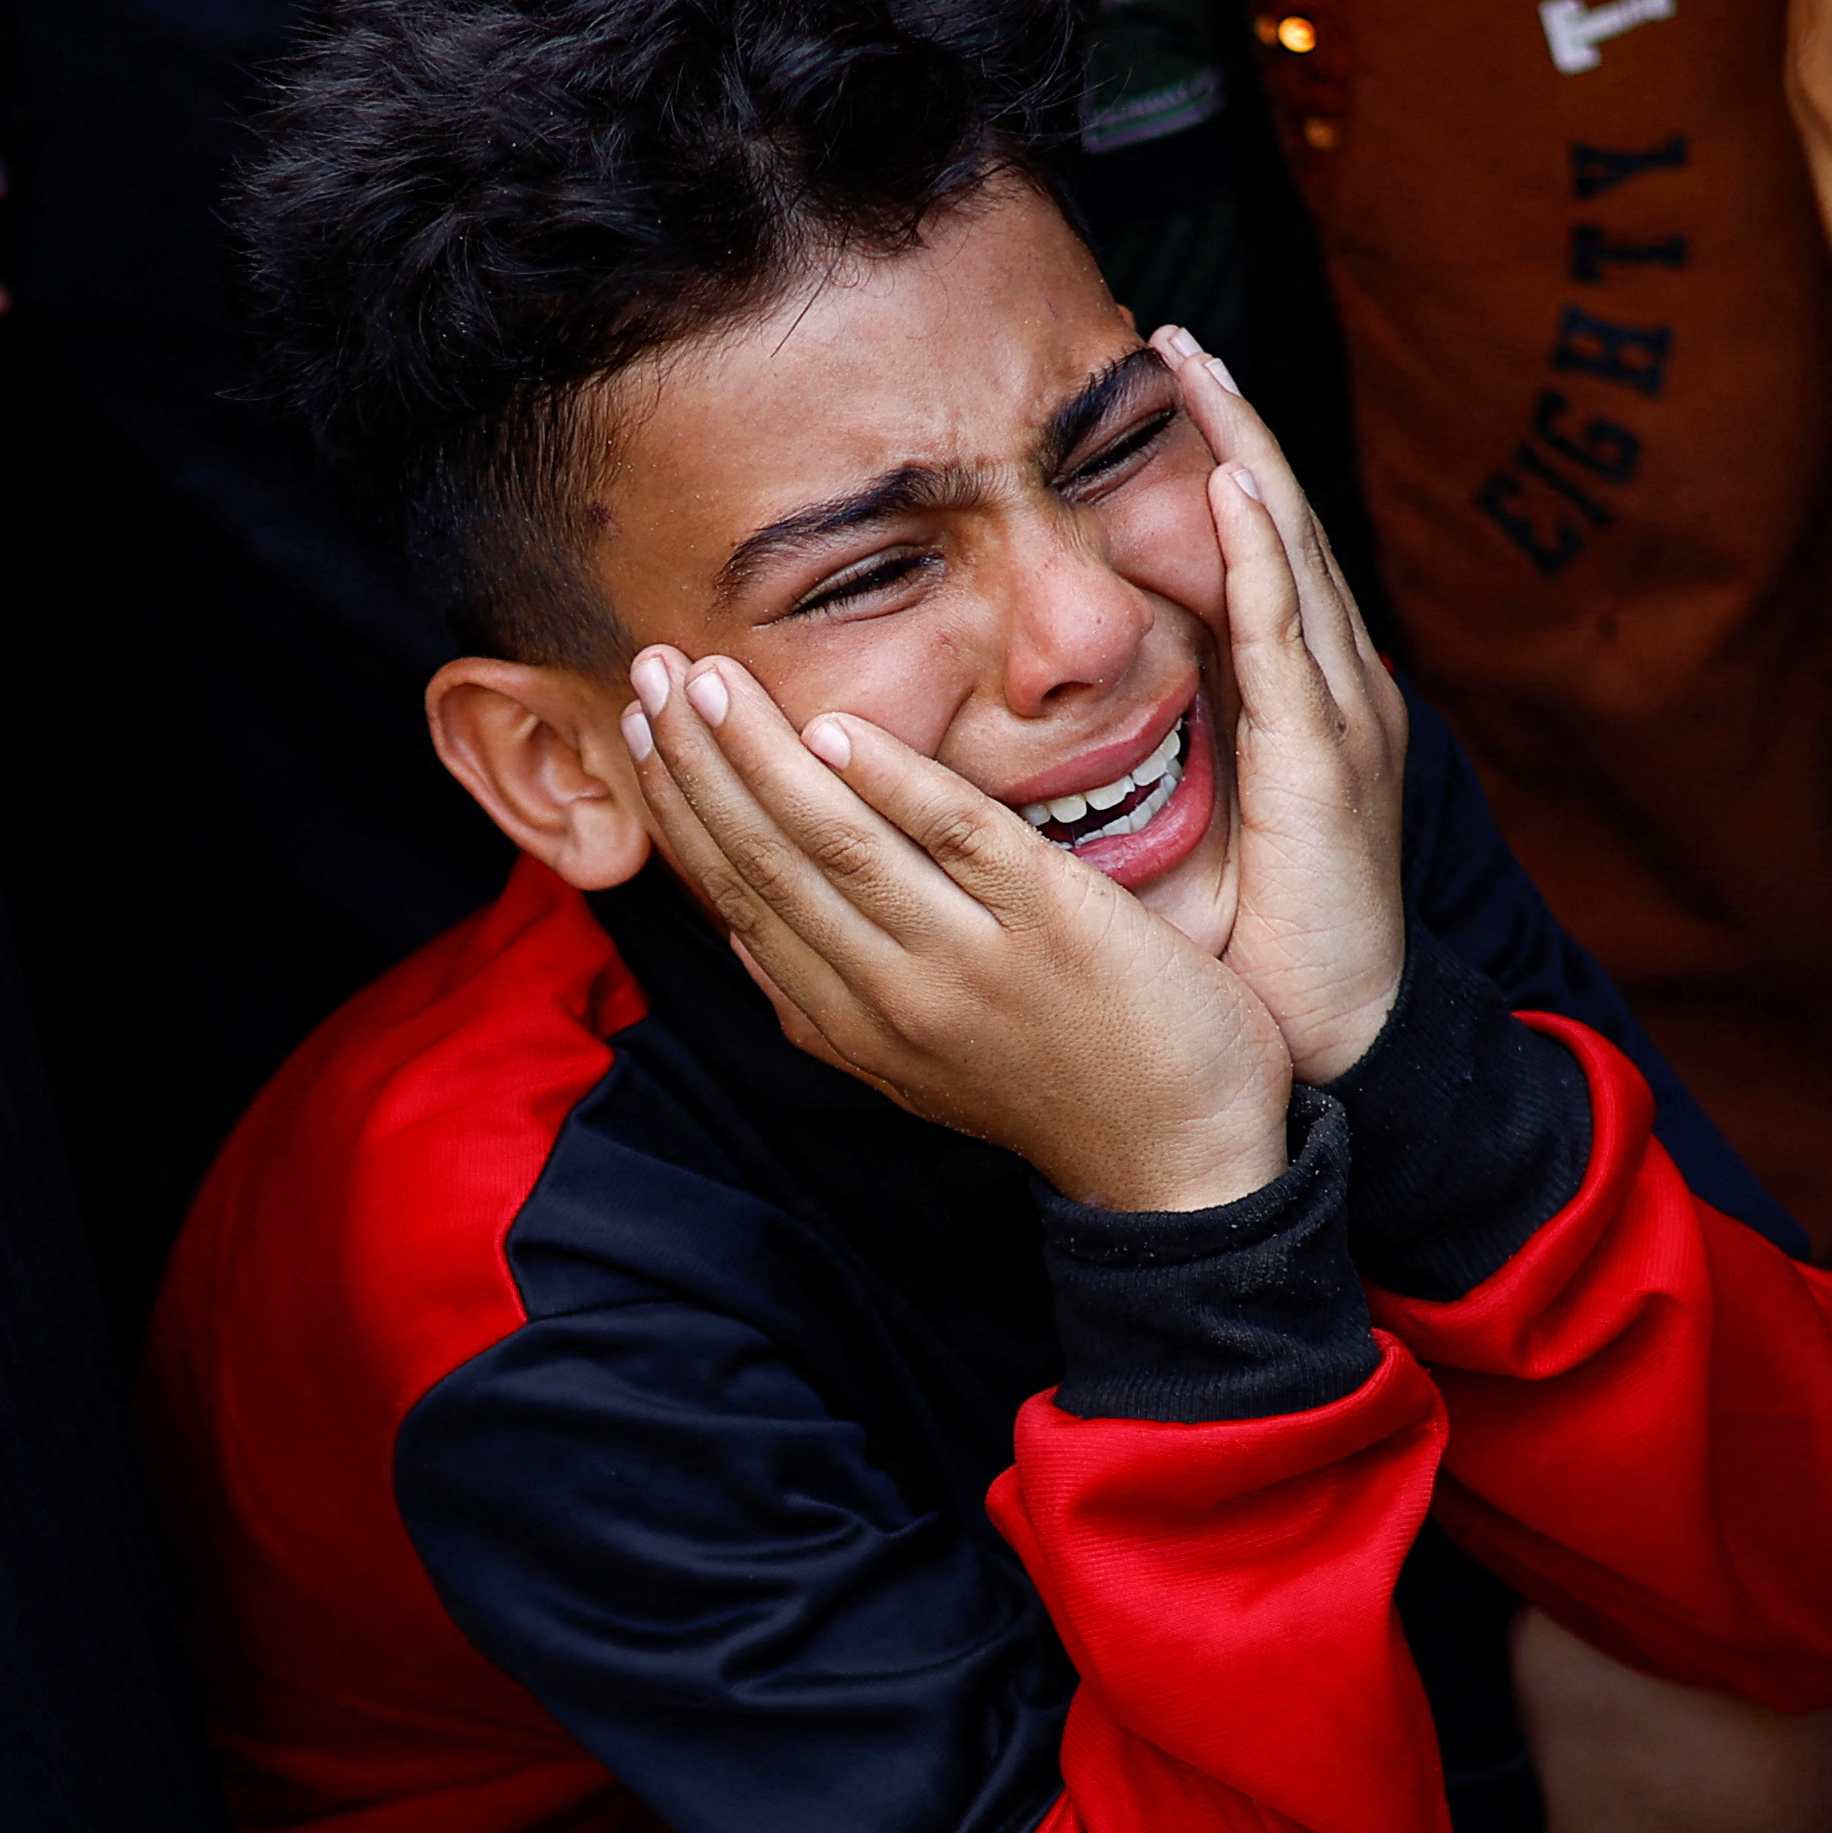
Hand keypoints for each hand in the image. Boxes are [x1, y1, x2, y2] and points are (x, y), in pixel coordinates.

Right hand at [620, 646, 1295, 1214]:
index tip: (648, 727)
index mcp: (850, 1023)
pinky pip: (957, 838)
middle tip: (655, 670)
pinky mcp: (1053, 923)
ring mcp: (969, 960)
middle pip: (767, 862)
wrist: (1183, 1162)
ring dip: (762, 756)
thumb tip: (738, 932)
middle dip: (699, 762)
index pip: (740, 897)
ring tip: (712, 679)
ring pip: (837, 844)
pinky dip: (891, 784)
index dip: (684, 808)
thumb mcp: (912, 1067)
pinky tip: (835, 731)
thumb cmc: (1058, 1094)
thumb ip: (827, 1002)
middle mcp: (892, 994)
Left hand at [1152, 330, 1410, 1083]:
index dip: (1215, 467)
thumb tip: (1056, 712)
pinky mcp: (1325, 761)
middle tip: (1178, 334)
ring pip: (1287, 555)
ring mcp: (1337, 717)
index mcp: (1297, 704)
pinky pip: (1288, 638)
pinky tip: (1238, 485)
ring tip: (1204, 364)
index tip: (1161, 390)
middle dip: (1235, 427)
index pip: (1250, 559)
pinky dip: (1264, 556)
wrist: (1329, 1043)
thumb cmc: (1259, 950)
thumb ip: (1157, 756)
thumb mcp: (1200, 827)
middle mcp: (1328, 691)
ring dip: (1249, 453)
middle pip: (1276, 528)